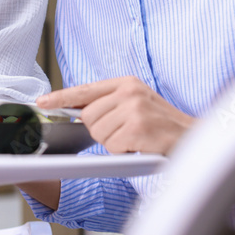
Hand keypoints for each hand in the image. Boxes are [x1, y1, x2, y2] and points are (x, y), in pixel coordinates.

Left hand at [36, 76, 194, 153]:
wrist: (192, 137)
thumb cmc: (161, 124)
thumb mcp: (135, 104)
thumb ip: (108, 104)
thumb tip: (78, 112)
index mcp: (126, 83)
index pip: (85, 89)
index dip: (60, 97)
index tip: (42, 102)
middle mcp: (129, 91)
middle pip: (88, 116)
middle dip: (101, 130)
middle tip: (123, 133)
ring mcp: (134, 108)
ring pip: (98, 133)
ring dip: (114, 143)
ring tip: (134, 138)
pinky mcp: (137, 127)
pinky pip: (112, 145)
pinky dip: (123, 151)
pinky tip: (139, 145)